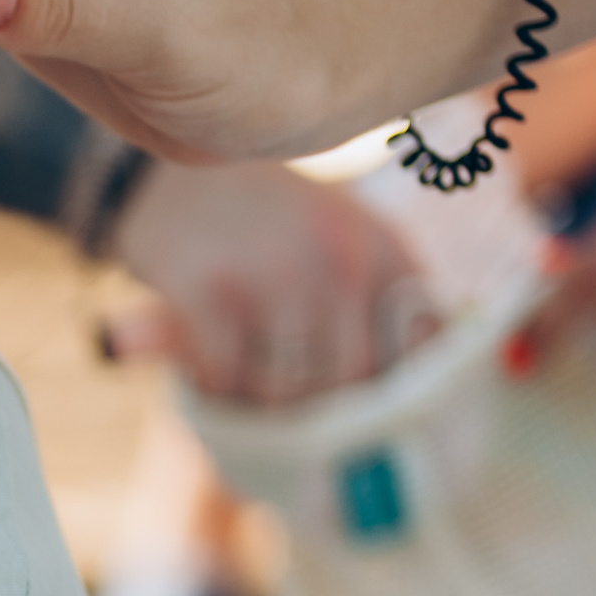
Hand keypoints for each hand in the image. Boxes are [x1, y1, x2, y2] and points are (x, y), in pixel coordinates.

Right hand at [101, 158, 441, 401]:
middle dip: (316, 407)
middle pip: (350, 380)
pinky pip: (224, 381)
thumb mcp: (343, 245)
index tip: (367, 412)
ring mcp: (274, 270)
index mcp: (384, 248)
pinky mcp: (206, 290)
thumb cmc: (267, 229)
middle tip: (287, 406)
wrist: (166, 182)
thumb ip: (386, 308)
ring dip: (258, 401)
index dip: (396, 393)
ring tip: (243, 379)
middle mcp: (341, 255)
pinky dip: (211, 387)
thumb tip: (429, 391)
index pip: (420, 349)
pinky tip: (205, 365)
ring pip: (286, 391)